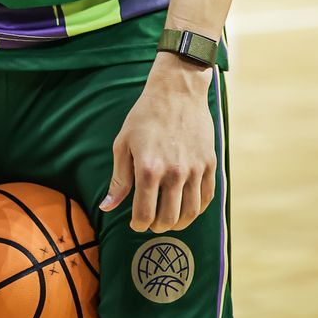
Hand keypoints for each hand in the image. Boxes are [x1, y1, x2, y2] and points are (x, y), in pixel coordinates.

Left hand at [100, 54, 215, 232]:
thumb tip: (108, 206)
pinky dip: (197, 209)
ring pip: (191, 213)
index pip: (144, 214)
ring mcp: (195, 169)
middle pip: (168, 218)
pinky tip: (187, 206)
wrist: (177, 91)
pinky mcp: (209, 163)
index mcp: (149, 169)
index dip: (138, 225)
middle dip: (157, 227)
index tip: (135, 223)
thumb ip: (119, 179)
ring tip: (170, 219)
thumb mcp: (123, 144)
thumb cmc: (145, 116)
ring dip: (179, 223)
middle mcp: (174, 172)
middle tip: (152, 222)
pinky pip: (207, 197)